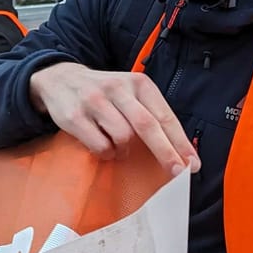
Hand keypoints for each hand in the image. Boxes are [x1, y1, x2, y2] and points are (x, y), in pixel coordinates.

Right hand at [29, 62, 199, 174]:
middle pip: (147, 125)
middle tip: (178, 172)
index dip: (180, 142)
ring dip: (125, 151)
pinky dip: (106, 152)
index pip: (164, 116)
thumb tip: (178, 150)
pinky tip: (104, 146)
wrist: (59, 79)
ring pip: (122, 136)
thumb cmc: (104, 93)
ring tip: (120, 148)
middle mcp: (118, 88)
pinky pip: (100, 145)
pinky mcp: (75, 116)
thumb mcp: (130, 92)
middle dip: (166, 152)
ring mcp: (95, 101)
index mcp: (138, 83)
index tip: (192, 164)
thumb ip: (150, 113)